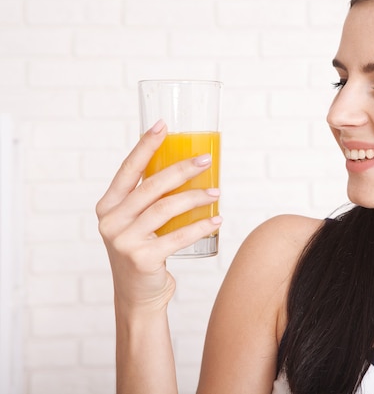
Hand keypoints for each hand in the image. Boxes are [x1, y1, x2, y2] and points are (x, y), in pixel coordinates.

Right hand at [96, 120, 221, 310]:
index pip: (128, 169)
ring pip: (167, 208)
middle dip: (182, 168)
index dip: (146, 145)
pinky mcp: (141, 258)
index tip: (163, 125)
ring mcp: (123, 240)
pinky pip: (178, 236)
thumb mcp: (138, 223)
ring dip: (196, 197)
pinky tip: (217, 220)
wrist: (138, 297)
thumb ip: (150, 200)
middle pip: (152, 186)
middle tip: (206, 159)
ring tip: (217, 191)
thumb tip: (186, 167)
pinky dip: (201, 226)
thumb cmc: (144, 252)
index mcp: (108, 206)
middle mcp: (111, 221)